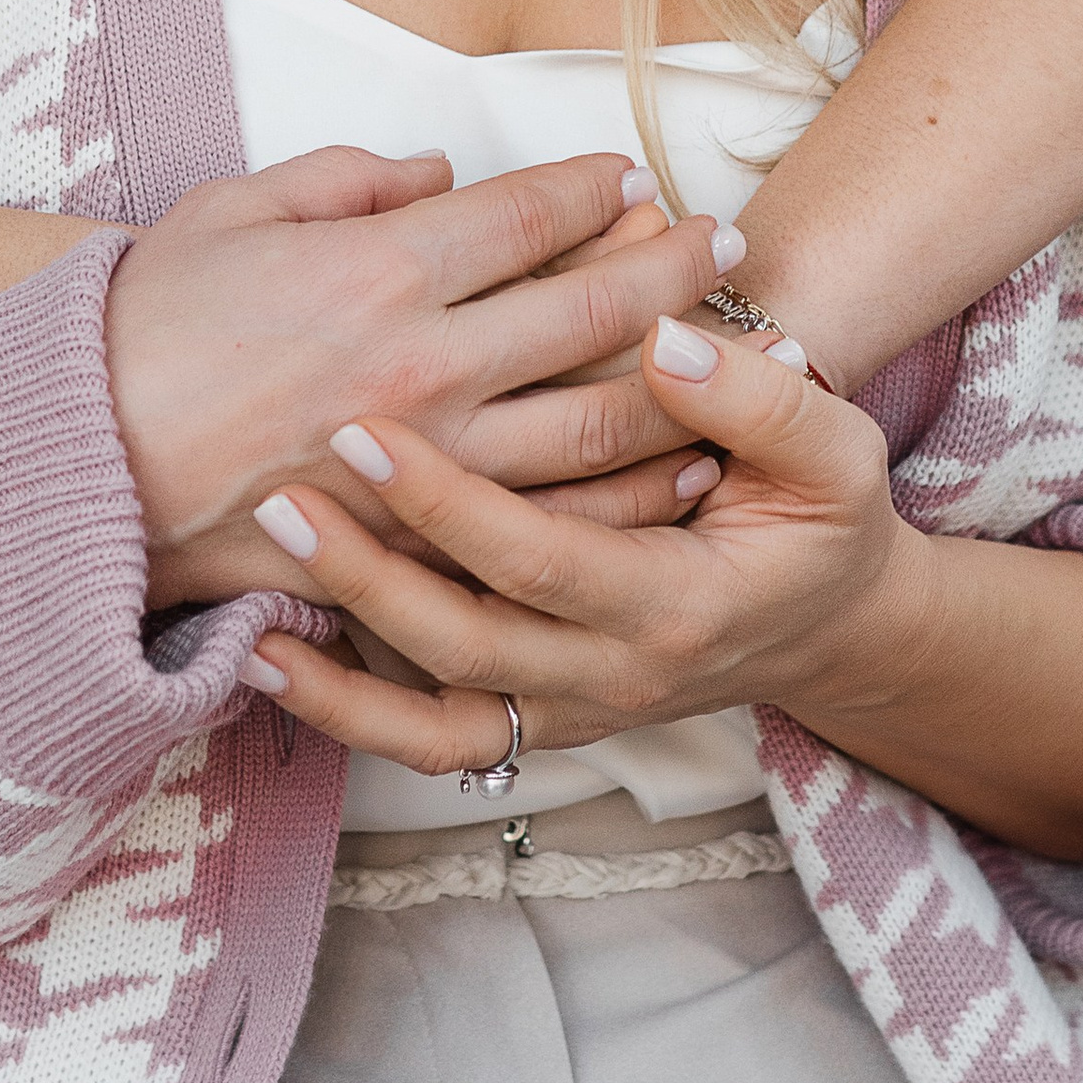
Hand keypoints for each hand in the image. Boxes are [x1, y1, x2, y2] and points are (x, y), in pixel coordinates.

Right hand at [108, 147, 740, 570]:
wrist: (77, 469)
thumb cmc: (141, 330)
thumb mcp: (230, 211)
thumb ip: (346, 179)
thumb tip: (440, 171)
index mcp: (377, 268)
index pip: (525, 216)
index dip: (590, 190)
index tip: (630, 177)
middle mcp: (424, 362)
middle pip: (592, 311)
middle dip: (673, 267)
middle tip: (725, 241)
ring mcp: (430, 463)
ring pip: (598, 423)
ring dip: (681, 379)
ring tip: (736, 346)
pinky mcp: (419, 543)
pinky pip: (552, 519)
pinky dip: (629, 492)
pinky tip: (678, 466)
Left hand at [238, 310, 1082, 862]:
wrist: (827, 622)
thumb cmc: (820, 518)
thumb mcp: (832, 450)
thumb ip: (757, 397)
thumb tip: (665, 340)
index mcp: (675, 603)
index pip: (537, 558)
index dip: (447, 500)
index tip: (364, 426)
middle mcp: (614, 678)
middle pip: (465, 643)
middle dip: (366, 572)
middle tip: (282, 495)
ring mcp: (569, 712)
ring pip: (434, 719)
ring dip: (337, 668)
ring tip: (250, 598)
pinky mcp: (536, 724)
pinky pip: (430, 742)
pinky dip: (349, 713)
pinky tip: (271, 659)